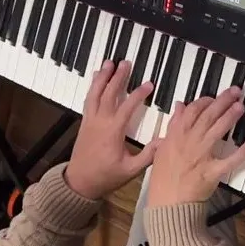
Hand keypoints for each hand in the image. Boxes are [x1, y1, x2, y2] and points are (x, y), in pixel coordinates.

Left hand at [65, 60, 160, 198]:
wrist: (79, 183)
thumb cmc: (106, 177)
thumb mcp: (130, 170)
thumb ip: (148, 155)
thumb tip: (165, 141)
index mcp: (113, 132)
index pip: (127, 107)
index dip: (139, 94)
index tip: (149, 84)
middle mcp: (100, 122)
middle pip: (109, 94)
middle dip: (118, 77)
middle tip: (125, 63)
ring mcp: (90, 121)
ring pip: (95, 94)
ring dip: (102, 77)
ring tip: (108, 63)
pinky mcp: (84, 123)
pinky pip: (88, 100)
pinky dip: (93, 87)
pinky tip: (96, 80)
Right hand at [147, 87, 244, 206]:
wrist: (167, 204)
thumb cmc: (163, 179)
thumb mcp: (161, 148)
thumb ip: (172, 126)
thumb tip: (180, 106)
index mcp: (175, 137)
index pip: (192, 111)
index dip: (205, 101)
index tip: (214, 97)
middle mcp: (189, 143)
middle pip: (207, 116)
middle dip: (222, 102)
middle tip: (236, 92)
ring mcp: (201, 157)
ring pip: (217, 132)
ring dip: (230, 117)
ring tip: (241, 107)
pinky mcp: (211, 172)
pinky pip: (229, 161)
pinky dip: (242, 152)